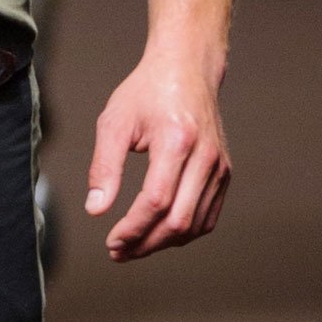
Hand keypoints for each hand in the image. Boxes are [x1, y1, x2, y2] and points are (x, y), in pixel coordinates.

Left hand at [85, 52, 230, 259]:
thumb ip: (104, 167)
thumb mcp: (115, 122)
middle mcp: (205, 156)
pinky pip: (207, 217)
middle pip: (178, 220)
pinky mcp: (224, 172)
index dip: (133, 228)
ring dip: (162, 243)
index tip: (111, 240)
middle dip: (145, 244)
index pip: (156, 201)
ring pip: (195, 225)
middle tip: (117, 252)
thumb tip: (96, 209)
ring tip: (133, 246)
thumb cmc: (147, 92)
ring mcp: (219, 166)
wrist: (187, 69)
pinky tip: (157, 234)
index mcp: (177, 140)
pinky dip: (183, 233)